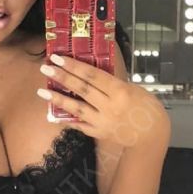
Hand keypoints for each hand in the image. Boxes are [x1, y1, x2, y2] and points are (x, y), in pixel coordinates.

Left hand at [37, 53, 166, 146]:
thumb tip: (94, 74)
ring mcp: (102, 121)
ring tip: (41, 92)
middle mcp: (109, 106)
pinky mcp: (98, 133)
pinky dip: (66, 120)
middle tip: (45, 69)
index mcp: (120, 91)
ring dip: (58, 99)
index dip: (74, 66)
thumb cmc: (146, 107)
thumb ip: (113, 83)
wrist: (151, 135)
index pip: (92, 75)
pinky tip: (52, 116)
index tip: (59, 58)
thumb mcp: (134, 89)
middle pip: (82, 89)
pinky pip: (79, 125)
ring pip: (77, 108)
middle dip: (62, 78)